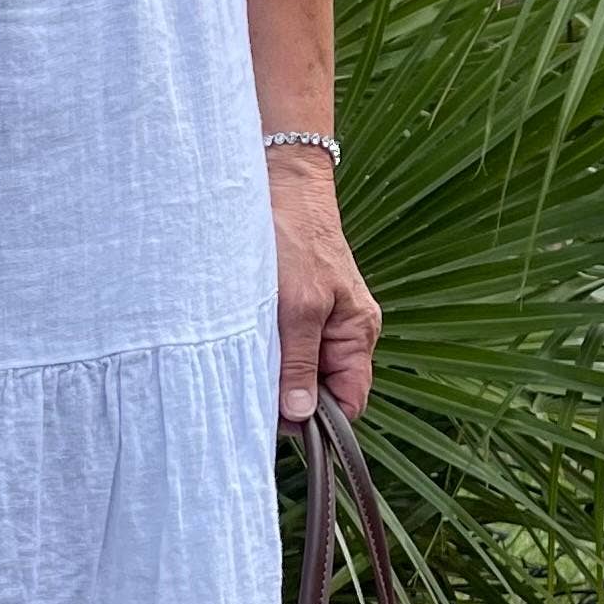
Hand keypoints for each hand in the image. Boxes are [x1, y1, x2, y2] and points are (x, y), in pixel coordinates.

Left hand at [268, 146, 379, 424]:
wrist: (279, 185)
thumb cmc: (295, 239)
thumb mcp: (297, 307)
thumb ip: (298, 363)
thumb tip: (302, 416)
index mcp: (358, 334)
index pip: (349, 402)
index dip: (318, 418)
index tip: (279, 416)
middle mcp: (343, 333)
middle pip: (320, 390)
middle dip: (289, 394)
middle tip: (253, 384)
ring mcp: (319, 321)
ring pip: (296, 369)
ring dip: (271, 371)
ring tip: (247, 357)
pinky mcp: (294, 309)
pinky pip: (282, 346)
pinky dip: (264, 350)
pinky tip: (245, 340)